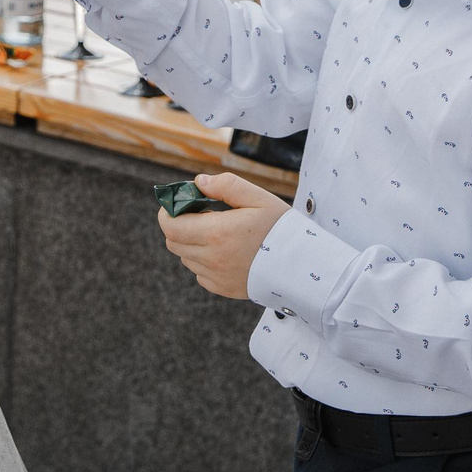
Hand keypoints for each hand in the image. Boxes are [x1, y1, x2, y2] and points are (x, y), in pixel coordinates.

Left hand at [157, 171, 287, 299]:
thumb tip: (198, 182)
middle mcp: (212, 258)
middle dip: (179, 226)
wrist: (303, 266)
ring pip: (185, 258)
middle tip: (201, 215)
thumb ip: (226, 185)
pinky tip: (225, 252)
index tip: (179, 203)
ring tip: (217, 233)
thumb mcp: (257, 197)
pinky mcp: (223, 288)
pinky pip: (200, 274)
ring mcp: (216, 276)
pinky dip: (204, 261)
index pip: (170, 226)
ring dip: (192, 243)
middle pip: (173, 242)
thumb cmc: (281, 228)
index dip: (168, 213)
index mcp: (217, 232)